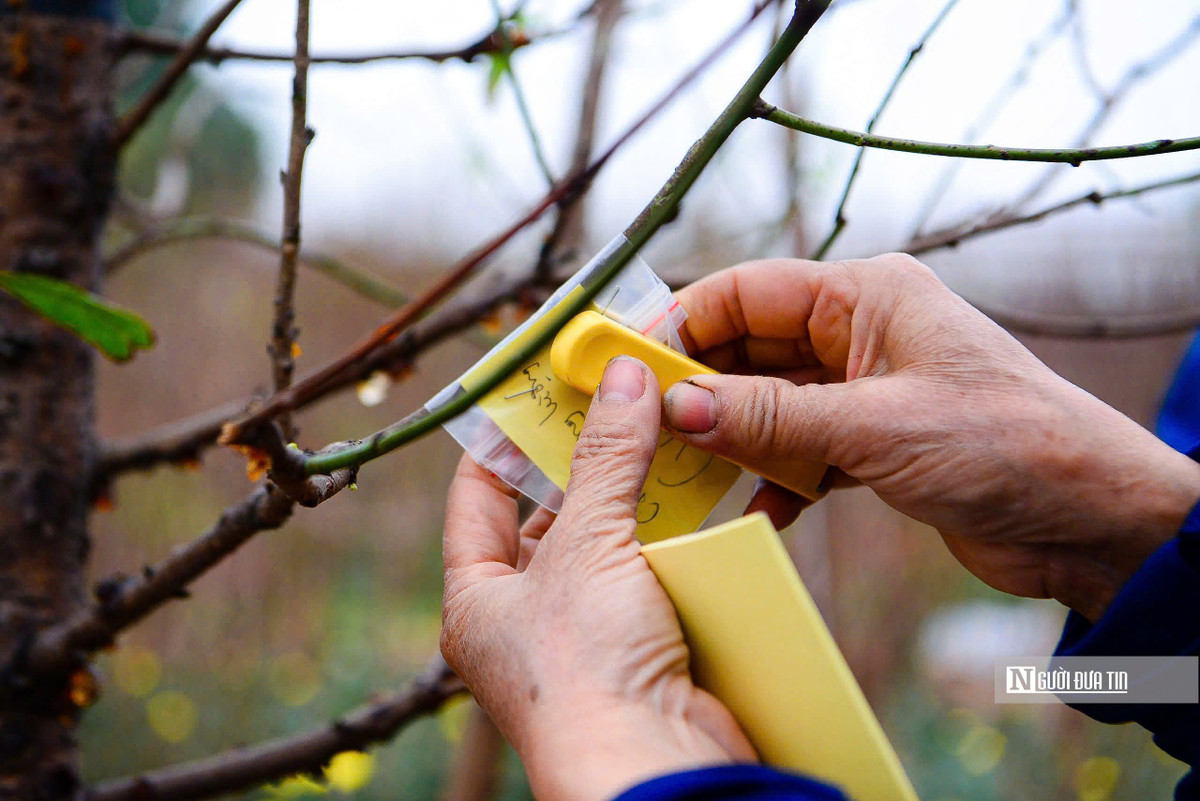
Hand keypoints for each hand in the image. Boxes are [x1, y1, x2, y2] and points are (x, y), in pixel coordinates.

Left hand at [441, 357, 754, 800]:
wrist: (654, 765)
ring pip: (609, 547)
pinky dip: (674, 542)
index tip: (534, 390)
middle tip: (616, 401)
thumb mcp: (589, 545)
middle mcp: (524, 621)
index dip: (501, 439)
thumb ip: (607, 457)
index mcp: (478, 599)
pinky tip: (698, 499)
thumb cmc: (587, 667)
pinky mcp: (642, 652)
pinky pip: (654, 579)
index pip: (477, 498)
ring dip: (638, 499)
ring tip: (661, 436)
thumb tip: (624, 376)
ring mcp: (586, 640)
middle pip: (550, 520)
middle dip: (585, 465)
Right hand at [663, 254, 1199, 621]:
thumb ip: (772, 418)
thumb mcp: (876, 427)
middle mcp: (861, 335)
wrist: (1090, 520)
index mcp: (867, 296)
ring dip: (731, 438)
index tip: (630, 361)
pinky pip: (799, 452)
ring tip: (682, 471)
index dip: (684, 322)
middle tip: (641, 424)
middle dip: (699, 386)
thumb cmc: (1006, 444)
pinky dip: (774, 480)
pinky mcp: (873, 445)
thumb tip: (678, 408)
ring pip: (770, 404)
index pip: (748, 292)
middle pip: (751, 348)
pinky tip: (755, 512)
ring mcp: (866, 391)